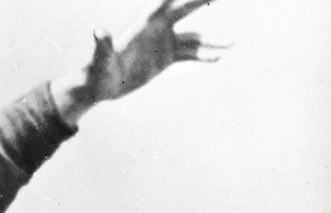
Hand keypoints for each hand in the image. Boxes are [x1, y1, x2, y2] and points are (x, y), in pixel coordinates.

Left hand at [54, 0, 229, 124]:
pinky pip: (190, 54)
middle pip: (185, 11)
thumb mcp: (100, 59)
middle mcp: (157, 30)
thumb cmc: (97, 70)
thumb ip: (102, 44)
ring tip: (232, 43)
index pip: (165, 3)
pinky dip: (205, 55)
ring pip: (194, 37)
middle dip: (201, 1)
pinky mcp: (166, 58)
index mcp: (143, 24)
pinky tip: (219, 57)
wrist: (101, 86)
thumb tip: (98, 30)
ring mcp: (164, 43)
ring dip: (212, 40)